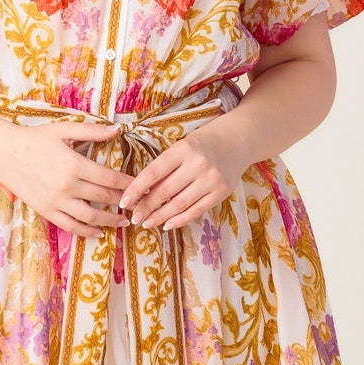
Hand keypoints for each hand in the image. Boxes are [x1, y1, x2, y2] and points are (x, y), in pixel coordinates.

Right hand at [0, 117, 132, 237]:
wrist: (3, 153)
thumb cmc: (34, 138)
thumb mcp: (64, 129)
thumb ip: (93, 131)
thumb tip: (119, 129)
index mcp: (74, 165)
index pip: (110, 178)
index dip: (129, 184)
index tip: (141, 186)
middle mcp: (67, 186)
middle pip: (104, 198)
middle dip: (124, 202)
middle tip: (138, 204)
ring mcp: (56, 201)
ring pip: (90, 217)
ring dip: (110, 221)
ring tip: (123, 221)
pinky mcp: (46, 210)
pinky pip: (70, 226)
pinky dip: (87, 231)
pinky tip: (98, 232)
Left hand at [118, 117, 248, 229]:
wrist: (239, 139)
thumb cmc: (203, 143)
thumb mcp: (182, 147)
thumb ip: (165, 167)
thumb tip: (141, 192)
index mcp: (183, 149)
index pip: (153, 172)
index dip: (136, 189)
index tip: (124, 202)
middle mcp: (198, 164)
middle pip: (165, 191)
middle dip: (146, 207)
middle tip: (134, 217)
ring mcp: (211, 179)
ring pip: (180, 204)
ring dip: (160, 217)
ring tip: (147, 223)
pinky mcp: (222, 192)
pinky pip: (196, 210)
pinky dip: (180, 219)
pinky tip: (167, 224)